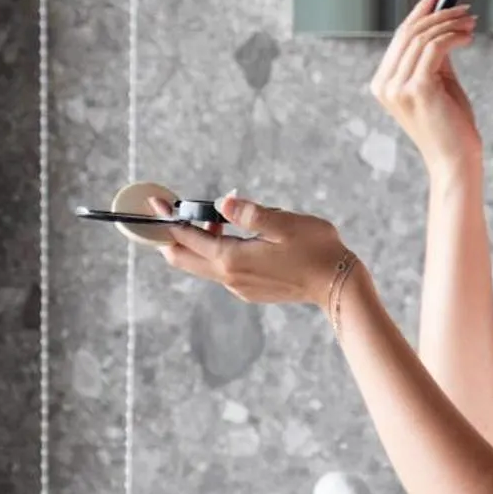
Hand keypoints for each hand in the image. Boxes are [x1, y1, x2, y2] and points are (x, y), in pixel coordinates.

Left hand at [149, 191, 352, 308]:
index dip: (169, 219)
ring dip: (198, 243)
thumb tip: (222, 202)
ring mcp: (239, 287)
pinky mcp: (250, 290)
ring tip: (215, 220)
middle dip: (171, 236)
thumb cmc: (316, 249)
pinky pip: (221, 271)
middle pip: (183, 258)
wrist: (337, 285)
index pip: (188, 237)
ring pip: (202, 265)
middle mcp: (229, 277)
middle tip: (170, 212)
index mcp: (232, 259)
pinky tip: (235, 237)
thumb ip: (250, 213)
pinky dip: (216, 253)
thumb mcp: (284, 223)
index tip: (155, 204)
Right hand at [369, 0, 480, 175]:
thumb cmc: (451, 127)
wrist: (455, 162)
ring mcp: (398, 87)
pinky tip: (468, 38)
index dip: (420, 11)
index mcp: (384, 84)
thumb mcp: (439, 85)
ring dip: (451, 24)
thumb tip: (443, 26)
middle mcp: (385, 85)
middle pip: (409, 32)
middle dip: (439, 13)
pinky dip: (454, 36)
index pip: (400, 36)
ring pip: (423, 37)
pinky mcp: (417, 89)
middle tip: (465, 9)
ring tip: (471, 24)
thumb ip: (435, 58)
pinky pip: (436, 47)